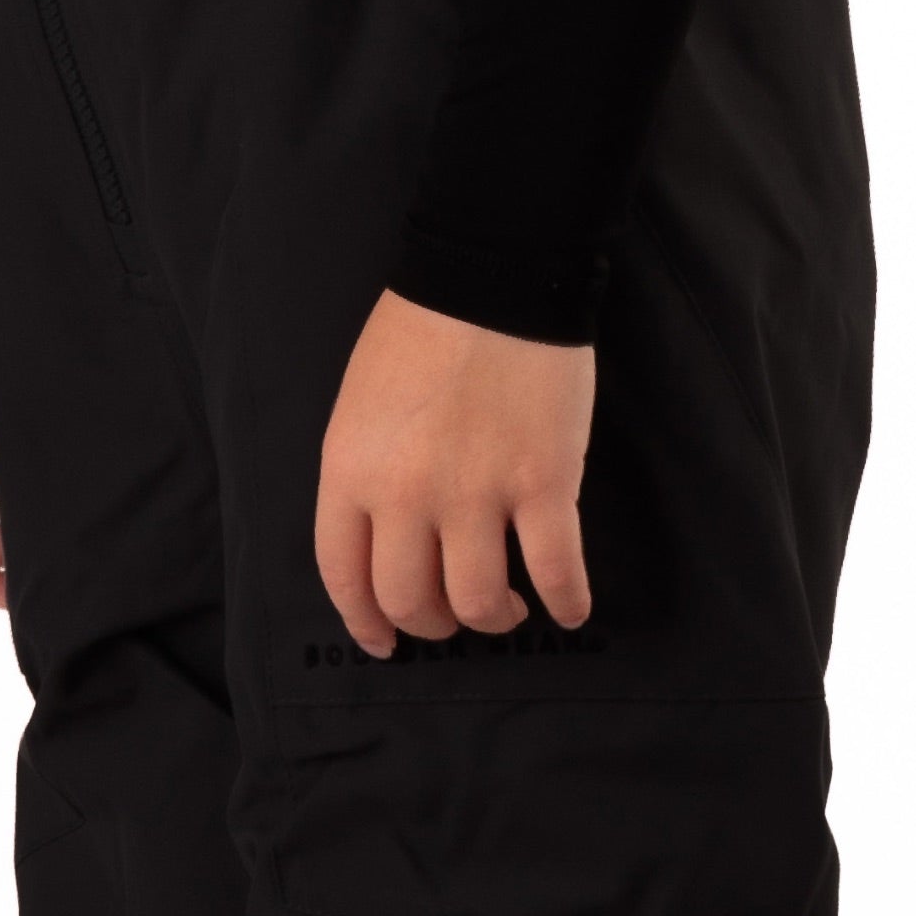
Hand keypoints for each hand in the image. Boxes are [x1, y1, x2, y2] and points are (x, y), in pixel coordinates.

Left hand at [313, 289, 594, 657]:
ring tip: (508, 609)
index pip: (345, 574)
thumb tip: (384, 538)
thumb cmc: (423, 329)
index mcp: (352, 470)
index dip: (364, 620)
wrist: (492, 275)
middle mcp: (408, 494)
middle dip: (432, 622)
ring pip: (479, 600)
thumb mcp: (360, 406)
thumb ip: (364, 474)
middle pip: (410, 599)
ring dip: (494, 617)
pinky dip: (566, 601)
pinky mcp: (543, 483)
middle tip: (451, 616)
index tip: (382, 640)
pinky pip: (555, 569)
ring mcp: (477, 492)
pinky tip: (571, 610)